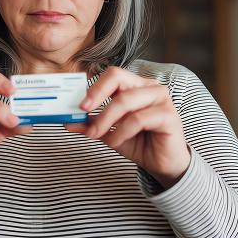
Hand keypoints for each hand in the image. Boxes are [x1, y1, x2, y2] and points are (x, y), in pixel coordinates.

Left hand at [64, 66, 190, 190]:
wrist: (161, 163)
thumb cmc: (138, 142)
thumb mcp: (108, 132)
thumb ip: (90, 124)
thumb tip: (67, 121)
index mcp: (135, 85)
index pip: (112, 74)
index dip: (94, 87)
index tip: (79, 105)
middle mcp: (149, 87)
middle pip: (118, 77)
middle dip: (97, 95)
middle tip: (83, 112)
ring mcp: (161, 99)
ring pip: (125, 100)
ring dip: (106, 119)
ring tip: (97, 135)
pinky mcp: (169, 115)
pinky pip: (138, 119)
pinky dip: (121, 131)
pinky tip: (116, 141)